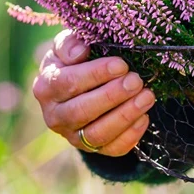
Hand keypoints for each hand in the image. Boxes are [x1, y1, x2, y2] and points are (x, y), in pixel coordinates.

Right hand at [33, 29, 155, 155]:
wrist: (79, 87)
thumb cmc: (74, 61)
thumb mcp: (67, 46)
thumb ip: (69, 44)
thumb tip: (80, 52)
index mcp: (46, 88)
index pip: (68, 83)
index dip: (96, 74)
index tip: (121, 65)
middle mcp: (55, 116)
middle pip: (81, 111)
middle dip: (112, 96)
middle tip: (136, 81)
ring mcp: (72, 136)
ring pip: (97, 134)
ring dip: (124, 116)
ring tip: (147, 97)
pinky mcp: (92, 148)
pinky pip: (112, 149)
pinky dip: (130, 136)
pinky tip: (144, 117)